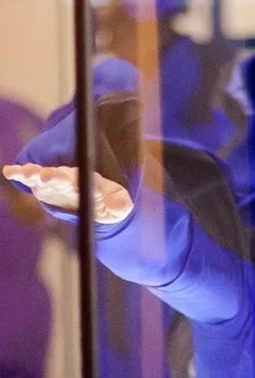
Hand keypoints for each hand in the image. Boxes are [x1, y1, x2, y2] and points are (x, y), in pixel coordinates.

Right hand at [3, 163, 132, 223]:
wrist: (95, 204)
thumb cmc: (109, 202)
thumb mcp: (119, 206)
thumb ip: (120, 204)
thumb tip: (120, 205)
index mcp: (88, 180)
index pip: (81, 179)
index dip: (74, 178)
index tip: (65, 175)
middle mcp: (69, 178)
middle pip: (59, 176)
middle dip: (52, 176)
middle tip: (44, 175)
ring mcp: (54, 181)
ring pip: (42, 175)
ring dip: (33, 174)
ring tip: (25, 173)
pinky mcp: (42, 187)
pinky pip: (30, 180)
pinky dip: (19, 175)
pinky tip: (9, 171)